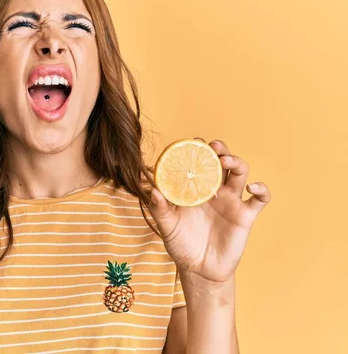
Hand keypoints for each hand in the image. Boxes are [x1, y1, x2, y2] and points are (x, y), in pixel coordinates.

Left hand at [149, 139, 271, 282]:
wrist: (199, 270)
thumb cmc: (181, 245)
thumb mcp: (167, 226)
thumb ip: (160, 209)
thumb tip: (152, 191)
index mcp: (195, 188)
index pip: (198, 162)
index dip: (196, 150)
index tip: (189, 144)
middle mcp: (214, 190)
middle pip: (221, 161)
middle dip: (219, 149)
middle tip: (211, 146)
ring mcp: (231, 201)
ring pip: (240, 173)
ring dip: (236, 161)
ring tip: (225, 160)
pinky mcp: (245, 216)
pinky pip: (260, 199)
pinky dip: (262, 189)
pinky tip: (252, 187)